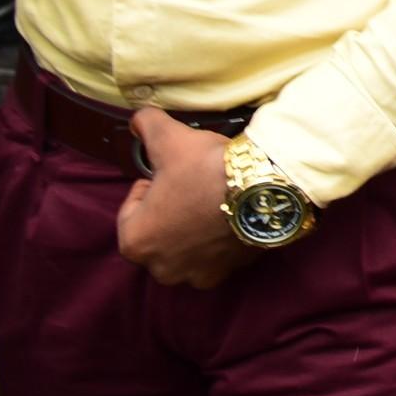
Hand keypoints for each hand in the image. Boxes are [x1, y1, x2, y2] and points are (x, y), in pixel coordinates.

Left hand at [115, 111, 256, 289]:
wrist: (265, 187)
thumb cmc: (206, 169)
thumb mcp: (169, 137)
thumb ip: (146, 125)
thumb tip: (137, 119)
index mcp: (135, 242)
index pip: (131, 210)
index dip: (148, 187)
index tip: (168, 173)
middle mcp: (159, 268)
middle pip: (157, 232)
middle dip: (169, 211)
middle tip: (190, 185)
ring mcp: (194, 275)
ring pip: (183, 248)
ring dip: (191, 229)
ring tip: (211, 200)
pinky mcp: (225, 274)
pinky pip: (212, 257)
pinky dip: (216, 241)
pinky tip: (228, 215)